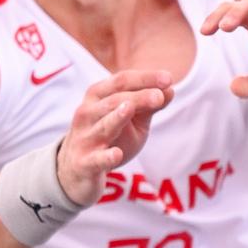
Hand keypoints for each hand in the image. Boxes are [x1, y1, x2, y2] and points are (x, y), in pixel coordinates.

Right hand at [57, 69, 173, 205]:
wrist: (77, 168)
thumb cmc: (110, 137)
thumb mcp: (132, 120)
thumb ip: (149, 106)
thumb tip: (170, 89)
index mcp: (98, 95)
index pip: (122, 81)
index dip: (145, 78)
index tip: (168, 78)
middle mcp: (87, 112)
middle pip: (114, 101)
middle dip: (138, 97)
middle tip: (159, 96)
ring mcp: (85, 137)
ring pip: (104, 126)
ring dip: (117, 117)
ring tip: (129, 108)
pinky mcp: (84, 163)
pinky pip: (96, 159)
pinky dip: (106, 157)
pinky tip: (116, 154)